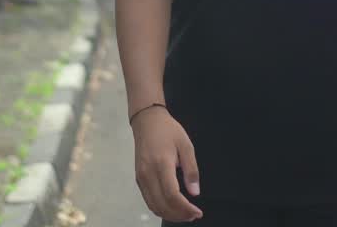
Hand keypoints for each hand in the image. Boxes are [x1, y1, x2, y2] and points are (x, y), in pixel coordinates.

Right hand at [131, 107, 202, 222]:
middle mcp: (148, 173)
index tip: (198, 212)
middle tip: (193, 215)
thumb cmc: (169, 131)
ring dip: (170, 214)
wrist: (147, 121)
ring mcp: (141, 177)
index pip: (172, 195)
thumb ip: (191, 169)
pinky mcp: (138, 179)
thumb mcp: (186, 145)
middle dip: (179, 215)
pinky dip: (160, 208)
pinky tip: (172, 208)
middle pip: (162, 204)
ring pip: (153, 206)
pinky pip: (148, 200)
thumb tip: (195, 193)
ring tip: (185, 214)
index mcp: (161, 163)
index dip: (185, 208)